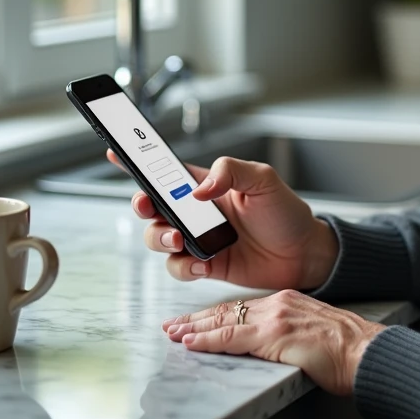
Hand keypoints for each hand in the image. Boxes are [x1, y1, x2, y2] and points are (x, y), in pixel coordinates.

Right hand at [112, 150, 339, 290]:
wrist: (304, 253)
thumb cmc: (286, 212)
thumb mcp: (263, 180)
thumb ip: (230, 171)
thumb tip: (198, 189)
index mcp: (207, 185)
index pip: (167, 170)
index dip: (139, 161)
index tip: (115, 151)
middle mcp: (196, 211)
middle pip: (152, 206)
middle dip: (141, 205)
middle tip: (147, 206)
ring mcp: (198, 239)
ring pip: (158, 239)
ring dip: (160, 238)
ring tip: (179, 239)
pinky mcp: (205, 265)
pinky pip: (178, 267)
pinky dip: (184, 266)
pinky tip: (203, 263)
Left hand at [162, 290, 384, 395]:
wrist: (366, 351)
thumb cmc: (348, 350)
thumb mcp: (314, 333)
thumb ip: (291, 333)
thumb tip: (278, 347)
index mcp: (288, 301)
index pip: (243, 308)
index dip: (216, 315)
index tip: (196, 321)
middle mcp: (279, 303)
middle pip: (228, 310)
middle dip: (197, 318)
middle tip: (172, 324)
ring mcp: (275, 317)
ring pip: (224, 320)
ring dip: (194, 328)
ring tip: (173, 332)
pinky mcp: (274, 335)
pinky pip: (231, 337)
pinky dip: (207, 340)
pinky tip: (190, 342)